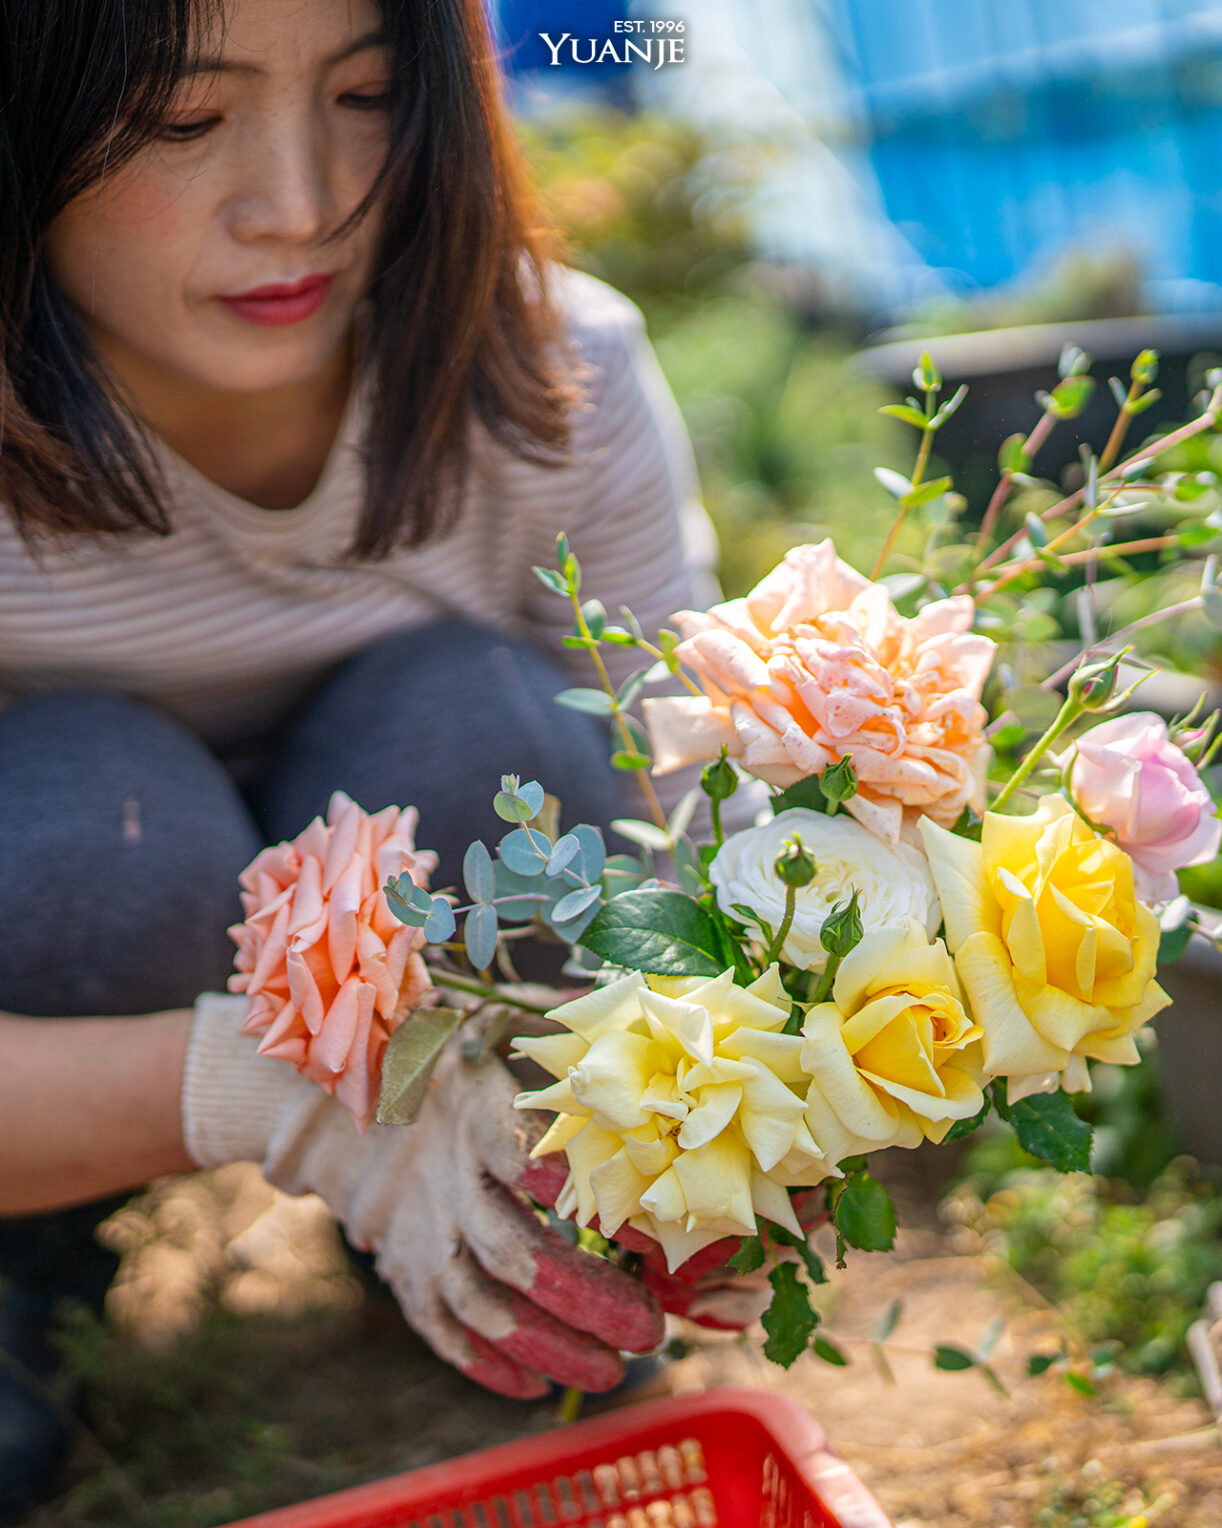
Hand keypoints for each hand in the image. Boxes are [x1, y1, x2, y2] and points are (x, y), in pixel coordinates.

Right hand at [182, 995, 663, 1397]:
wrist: (337, 1099)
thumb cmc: (446, 1057)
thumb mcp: (492, 1031)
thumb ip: (554, 1037)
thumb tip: (624, 1019)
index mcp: (473, 1113)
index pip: (524, 1157)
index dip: (583, 1193)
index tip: (645, 1228)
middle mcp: (445, 1181)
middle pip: (513, 1254)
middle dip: (584, 1299)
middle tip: (648, 1329)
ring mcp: (419, 1232)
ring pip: (481, 1306)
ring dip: (549, 1345)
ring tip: (612, 1371)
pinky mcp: (401, 1268)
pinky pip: (440, 1329)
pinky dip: (485, 1365)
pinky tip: (537, 1388)